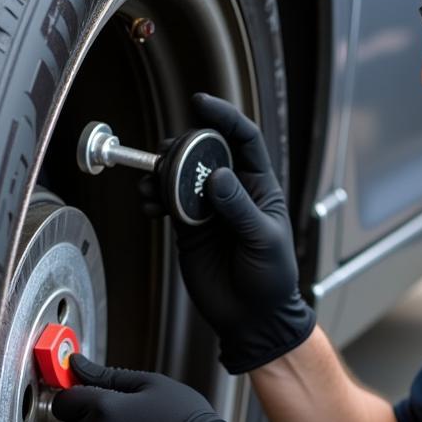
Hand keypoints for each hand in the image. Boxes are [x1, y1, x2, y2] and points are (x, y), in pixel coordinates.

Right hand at [142, 93, 315, 373]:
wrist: (253, 318)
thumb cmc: (271, 279)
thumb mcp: (263, 240)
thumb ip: (239, 208)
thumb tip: (217, 175)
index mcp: (260, 186)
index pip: (243, 139)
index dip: (224, 117)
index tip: (200, 103)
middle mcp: (232, 191)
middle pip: (203, 151)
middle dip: (183, 147)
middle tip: (168, 158)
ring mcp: (208, 208)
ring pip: (179, 174)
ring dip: (162, 173)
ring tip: (153, 186)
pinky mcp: (187, 228)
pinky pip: (166, 202)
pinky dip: (153, 198)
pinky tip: (149, 205)